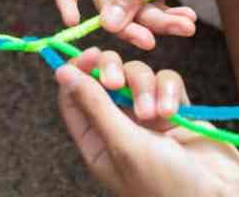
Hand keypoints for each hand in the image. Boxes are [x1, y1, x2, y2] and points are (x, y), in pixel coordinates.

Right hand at [55, 0, 238, 48]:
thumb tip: (107, 25)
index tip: (74, 23)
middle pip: (109, 0)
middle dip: (132, 20)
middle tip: (150, 41)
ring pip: (134, 10)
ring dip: (157, 22)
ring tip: (185, 26)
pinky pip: (154, 8)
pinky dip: (169, 17)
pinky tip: (188, 20)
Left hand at [56, 48, 238, 196]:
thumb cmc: (165, 184)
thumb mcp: (122, 143)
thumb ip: (94, 104)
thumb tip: (61, 72)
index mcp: (96, 141)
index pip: (74, 98)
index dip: (78, 72)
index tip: (91, 54)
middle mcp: (119, 126)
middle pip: (105, 79)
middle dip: (113, 72)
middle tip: (118, 81)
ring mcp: (148, 117)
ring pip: (138, 76)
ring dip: (146, 87)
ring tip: (158, 115)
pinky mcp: (177, 109)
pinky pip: (167, 81)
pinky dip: (169, 89)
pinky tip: (175, 111)